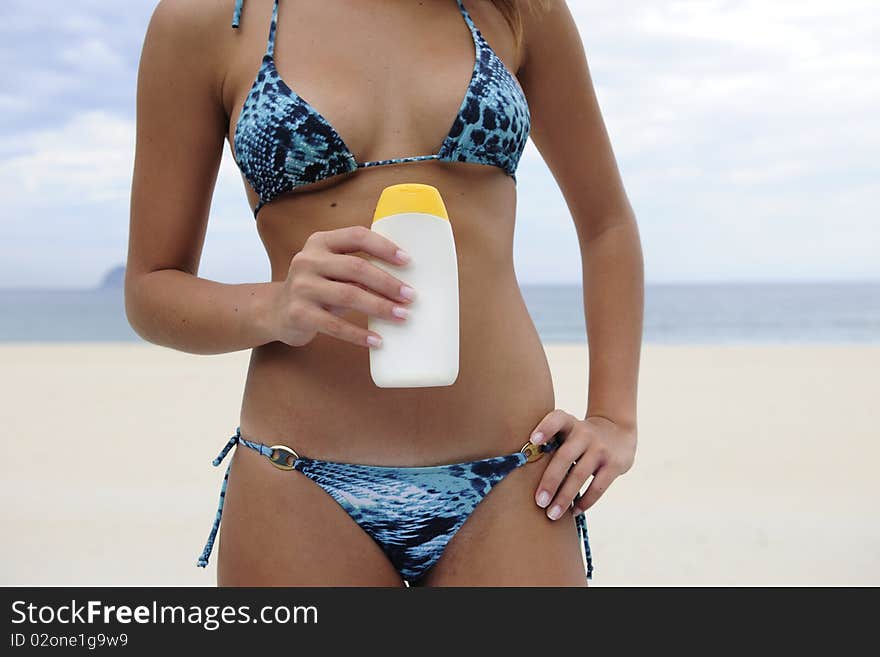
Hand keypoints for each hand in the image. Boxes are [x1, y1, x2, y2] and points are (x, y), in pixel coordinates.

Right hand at [267, 226, 415, 347]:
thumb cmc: (317, 288)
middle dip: (388, 283)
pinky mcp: (299, 313)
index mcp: (320, 242)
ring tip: (402, 316)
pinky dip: (359, 334)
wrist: (276, 311)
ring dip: (380, 307)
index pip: (357, 236)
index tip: (408, 261)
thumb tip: (403, 280)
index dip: (384, 247)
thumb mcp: (332, 270)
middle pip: (356, 267)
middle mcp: (308, 260)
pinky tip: (377, 340)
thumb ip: (357, 267)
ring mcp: (301, 287)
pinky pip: (335, 325)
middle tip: (411, 296)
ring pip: (349, 295)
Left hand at [530, 410, 635, 518]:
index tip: (532, 440)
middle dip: (550, 481)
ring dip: (565, 497)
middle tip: (539, 502)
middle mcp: (584, 433)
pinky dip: (585, 502)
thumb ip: (550, 443)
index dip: (545, 428)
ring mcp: (600, 448)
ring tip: (552, 514)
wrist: (618, 431)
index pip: (557, 419)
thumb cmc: (579, 437)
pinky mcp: (614, 464)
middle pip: (564, 457)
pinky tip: (573, 512)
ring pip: (580, 475)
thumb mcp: (568, 430)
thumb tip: (520, 472)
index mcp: (569, 423)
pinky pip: (598, 487)